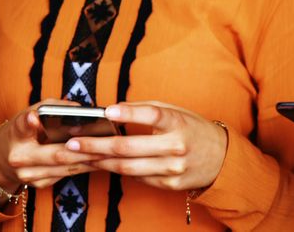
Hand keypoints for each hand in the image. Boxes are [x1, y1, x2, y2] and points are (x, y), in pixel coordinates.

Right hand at [0, 100, 106, 192]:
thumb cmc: (23, 131)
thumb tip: (80, 108)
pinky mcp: (39, 184)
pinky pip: (66, 174)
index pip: (21, 126)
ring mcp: (29, 175)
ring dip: (90, 161)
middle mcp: (19, 157)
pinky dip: (84, 167)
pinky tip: (100, 161)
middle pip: (55, 154)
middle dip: (84, 150)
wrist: (2, 158)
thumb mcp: (29, 114)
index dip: (28, 123)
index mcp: (15, 135)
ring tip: (110, 153)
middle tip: (106, 143)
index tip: (34, 117)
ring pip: (66, 168)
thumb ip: (51, 107)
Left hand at [66, 101, 227, 190]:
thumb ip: (146, 109)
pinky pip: (137, 177)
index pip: (152, 115)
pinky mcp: (169, 184)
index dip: (130, 112)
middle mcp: (176, 147)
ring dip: (100, 162)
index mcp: (178, 123)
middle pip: (129, 148)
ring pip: (127, 167)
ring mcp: (172, 169)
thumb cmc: (192, 129)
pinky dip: (116, 171)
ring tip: (78, 155)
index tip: (107, 110)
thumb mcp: (175, 111)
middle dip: (96, 146)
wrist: (221, 158)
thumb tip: (113, 110)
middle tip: (72, 143)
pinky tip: (100, 164)